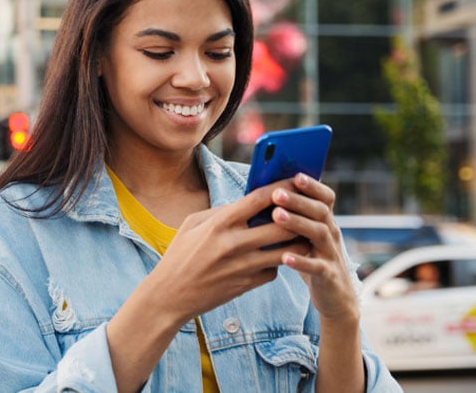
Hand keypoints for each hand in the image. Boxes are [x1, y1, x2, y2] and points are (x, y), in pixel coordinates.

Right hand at [145, 179, 310, 326]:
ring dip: (296, 241)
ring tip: (302, 233)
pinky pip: (273, 271)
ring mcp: (242, 267)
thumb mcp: (192, 224)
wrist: (170, 295)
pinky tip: (276, 257)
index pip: (259, 199)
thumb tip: (248, 203)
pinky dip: (277, 263)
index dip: (282, 187)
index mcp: (220, 223)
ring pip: (286, 251)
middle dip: (298, 216)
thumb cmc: (180, 255)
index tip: (295, 181)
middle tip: (306, 210)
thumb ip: (221, 211)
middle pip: (282, 226)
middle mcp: (234, 244)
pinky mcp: (247, 285)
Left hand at [270, 173, 358, 322]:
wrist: (335, 297)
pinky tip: (285, 257)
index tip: (295, 175)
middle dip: (298, 200)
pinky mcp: (328, 275)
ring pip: (319, 233)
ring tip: (276, 216)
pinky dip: (301, 261)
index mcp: (324, 221)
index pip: (325, 197)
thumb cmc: (311, 258)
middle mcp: (331, 233)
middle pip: (320, 211)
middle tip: (277, 193)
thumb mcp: (305, 235)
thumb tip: (263, 193)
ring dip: (298, 223)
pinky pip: (316, 266)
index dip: (313, 185)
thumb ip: (292, 216)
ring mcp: (331, 254)